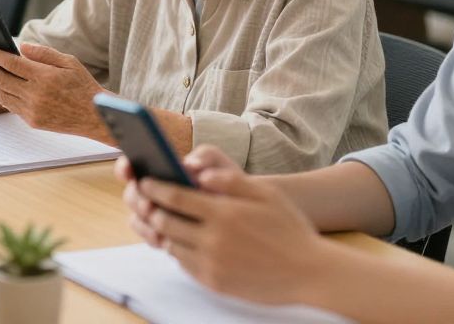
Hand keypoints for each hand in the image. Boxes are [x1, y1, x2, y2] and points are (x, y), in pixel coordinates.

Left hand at [0, 42, 104, 137]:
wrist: (94, 116)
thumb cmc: (82, 85)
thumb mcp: (68, 62)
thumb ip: (44, 53)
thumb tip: (22, 46)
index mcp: (44, 77)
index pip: (11, 63)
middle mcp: (35, 94)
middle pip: (1, 78)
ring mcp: (32, 110)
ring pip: (2, 94)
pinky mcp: (32, 121)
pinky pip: (11, 106)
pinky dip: (3, 95)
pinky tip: (1, 87)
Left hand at [126, 155, 327, 306]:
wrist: (309, 272)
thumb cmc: (288, 227)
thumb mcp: (265, 193)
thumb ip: (230, 179)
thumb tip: (199, 172)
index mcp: (224, 213)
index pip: (174, 197)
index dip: (154, 188)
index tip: (144, 182)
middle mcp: (214, 240)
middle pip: (165, 222)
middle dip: (151, 209)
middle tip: (146, 200)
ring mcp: (212, 264)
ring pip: (171, 244)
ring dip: (162, 231)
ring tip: (162, 220)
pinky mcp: (215, 283)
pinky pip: (184, 264)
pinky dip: (177, 251)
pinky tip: (182, 241)